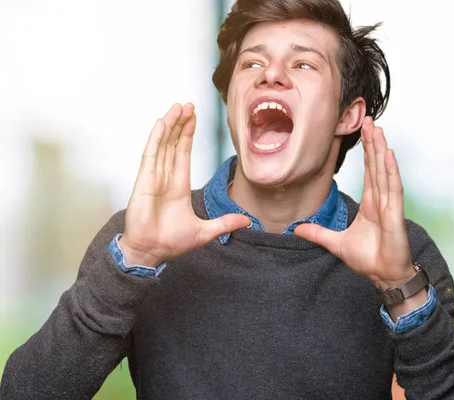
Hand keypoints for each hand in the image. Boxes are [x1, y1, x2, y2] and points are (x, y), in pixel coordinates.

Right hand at [120, 103, 250, 266]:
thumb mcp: (205, 231)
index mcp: (178, 185)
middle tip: (188, 104)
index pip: (183, 153)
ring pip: (163, 144)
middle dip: (181, 123)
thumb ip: (224, 223)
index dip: (188, 134)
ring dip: (170, 125)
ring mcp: (154, 177)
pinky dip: (156, 138)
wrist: (151, 252)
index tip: (193, 117)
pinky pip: (150, 154)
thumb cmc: (171, 243)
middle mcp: (166, 177)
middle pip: (174, 143)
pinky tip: (162, 123)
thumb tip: (246, 221)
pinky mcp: (144, 181)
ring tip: (178, 107)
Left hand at [294, 117, 413, 288]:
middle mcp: (380, 199)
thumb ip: (318, 233)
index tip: (362, 130)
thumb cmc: (368, 259)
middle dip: (372, 142)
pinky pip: (393, 188)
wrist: (383, 276)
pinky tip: (388, 154)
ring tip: (377, 128)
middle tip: (368, 118)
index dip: (366, 150)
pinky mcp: (395, 214)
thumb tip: (297, 229)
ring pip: (384, 171)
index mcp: (370, 203)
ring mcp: (389, 205)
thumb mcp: (336, 243)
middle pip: (376, 164)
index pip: (369, 171)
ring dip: (381, 149)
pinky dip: (391, 170)